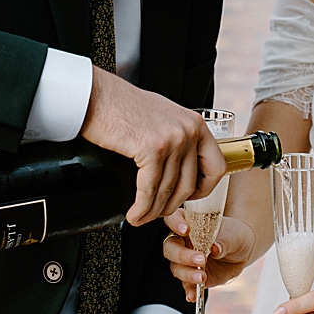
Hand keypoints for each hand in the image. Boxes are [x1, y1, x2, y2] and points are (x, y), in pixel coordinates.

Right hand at [81, 67, 225, 225]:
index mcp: (196, 125)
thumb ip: (178, 139)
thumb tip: (180, 168)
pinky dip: (142, 207)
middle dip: (172, 206)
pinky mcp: (153, 149)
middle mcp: (189, 131)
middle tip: (158, 213)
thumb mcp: (164, 118)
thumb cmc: (123, 106)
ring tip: (141, 217)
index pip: (216, 167)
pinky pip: (150, 190)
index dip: (205, 189)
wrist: (97, 96)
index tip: (190, 197)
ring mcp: (173, 140)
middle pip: (190, 185)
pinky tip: (134, 213)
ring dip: (154, 212)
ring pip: (169, 191)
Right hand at [163, 210, 254, 300]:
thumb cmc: (234, 236)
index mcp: (189, 224)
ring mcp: (185, 261)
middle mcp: (183, 242)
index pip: (173, 219)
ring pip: (176, 267)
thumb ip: (224, 240)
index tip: (185, 230)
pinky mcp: (192, 277)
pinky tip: (193, 296)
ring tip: (202, 277)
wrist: (241, 251)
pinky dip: (189, 291)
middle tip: (201, 259)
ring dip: (187, 274)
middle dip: (183, 255)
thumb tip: (214, 248)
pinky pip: (186, 285)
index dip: (176, 223)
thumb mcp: (234, 235)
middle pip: (171, 248)